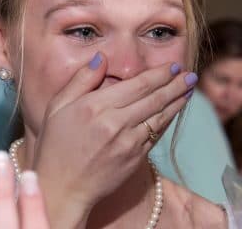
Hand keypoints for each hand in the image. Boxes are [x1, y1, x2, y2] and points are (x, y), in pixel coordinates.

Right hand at [33, 52, 196, 225]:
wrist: (62, 186)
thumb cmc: (55, 144)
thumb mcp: (57, 106)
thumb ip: (81, 80)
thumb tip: (101, 58)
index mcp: (94, 107)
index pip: (136, 85)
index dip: (158, 75)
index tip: (172, 66)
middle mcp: (114, 123)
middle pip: (154, 99)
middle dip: (175, 84)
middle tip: (189, 74)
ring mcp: (128, 142)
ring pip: (160, 116)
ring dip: (177, 101)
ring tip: (188, 89)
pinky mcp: (135, 158)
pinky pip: (156, 134)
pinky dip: (168, 121)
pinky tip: (174, 111)